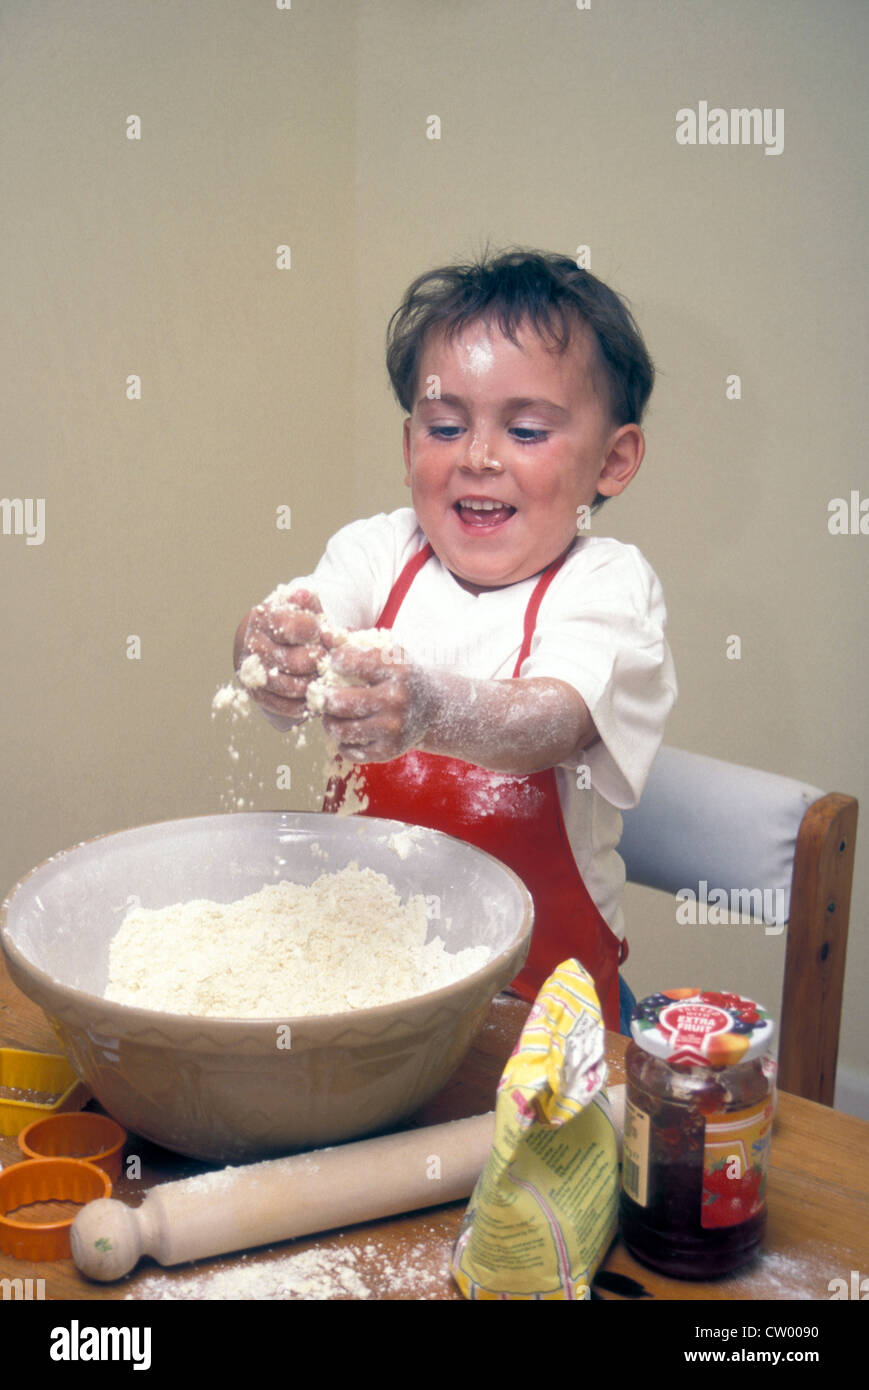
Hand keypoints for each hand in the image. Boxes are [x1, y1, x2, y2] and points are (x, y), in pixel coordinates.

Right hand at [233, 589, 326, 726]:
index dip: (314, 632)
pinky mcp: (257, 693)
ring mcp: (253, 671)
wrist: (279, 642)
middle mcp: (253, 644)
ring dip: (313, 684)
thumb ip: (309, 602)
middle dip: (318, 662)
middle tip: (329, 659)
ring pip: (289, 686)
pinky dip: (303, 704)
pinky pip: (282, 706)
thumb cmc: (300, 622)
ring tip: (326, 677)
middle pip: (293, 661)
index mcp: (264, 617)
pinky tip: (316, 695)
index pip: (289, 627)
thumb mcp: (307, 606)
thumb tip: (304, 595)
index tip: (325, 633)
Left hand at [316, 637, 436, 762]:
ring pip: (339, 729)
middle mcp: (396, 699)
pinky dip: (341, 741)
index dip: (335, 662)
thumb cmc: (402, 676)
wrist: (433, 709)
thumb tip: (323, 632)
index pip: (347, 661)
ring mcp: (393, 728)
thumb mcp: (386, 652)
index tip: (337, 664)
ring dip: (328, 721)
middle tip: (324, 694)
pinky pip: (349, 750)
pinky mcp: (389, 750)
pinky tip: (348, 729)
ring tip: (332, 713)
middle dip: (323, 697)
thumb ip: (353, 640)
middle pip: (337, 701)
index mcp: (397, 669)